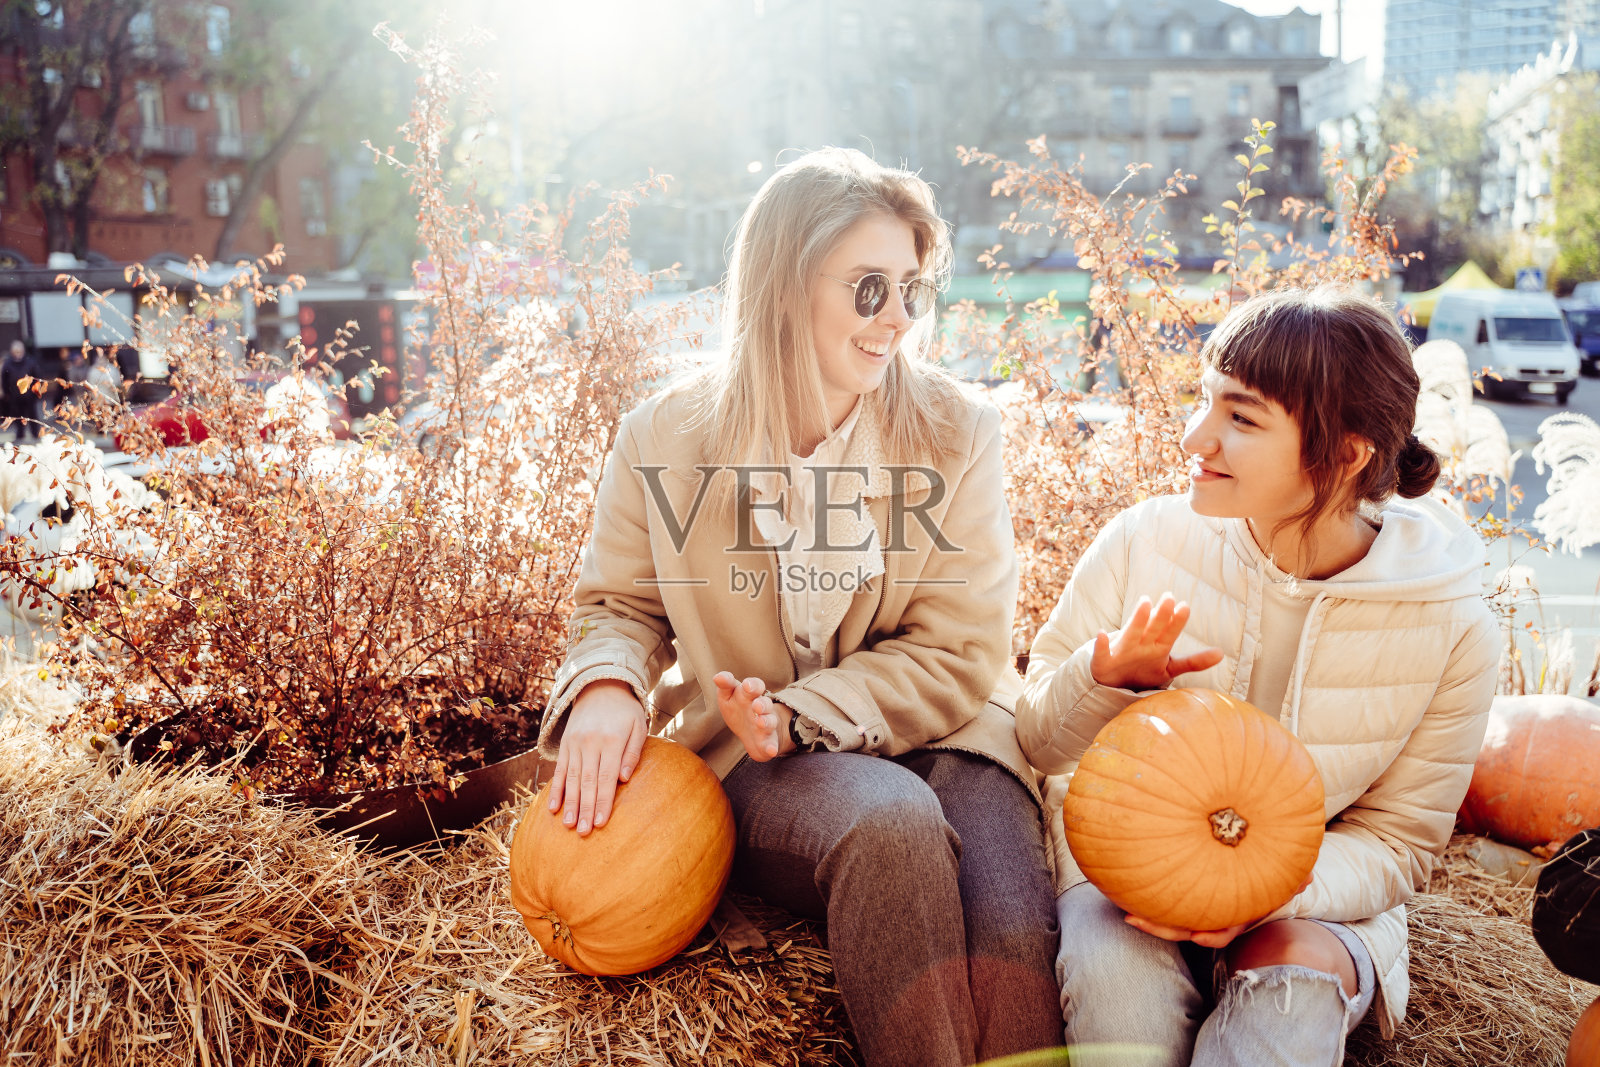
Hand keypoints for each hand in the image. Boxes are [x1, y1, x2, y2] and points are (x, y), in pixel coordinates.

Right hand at [547, 679, 646, 835]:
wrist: (600, 687)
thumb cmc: (626, 712)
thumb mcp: (638, 727)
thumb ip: (633, 753)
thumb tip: (624, 779)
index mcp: (612, 740)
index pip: (607, 777)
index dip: (603, 801)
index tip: (600, 822)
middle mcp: (590, 742)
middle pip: (587, 781)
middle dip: (585, 808)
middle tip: (583, 832)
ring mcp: (575, 743)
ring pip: (572, 778)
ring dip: (569, 803)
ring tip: (568, 825)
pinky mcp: (565, 744)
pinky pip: (559, 770)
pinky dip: (556, 789)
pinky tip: (553, 807)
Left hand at [714, 671, 788, 760]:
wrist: (753, 732)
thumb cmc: (738, 709)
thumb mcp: (728, 696)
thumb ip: (725, 685)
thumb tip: (718, 676)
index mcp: (751, 695)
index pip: (755, 686)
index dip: (752, 685)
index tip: (746, 686)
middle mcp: (761, 708)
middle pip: (764, 704)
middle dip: (761, 704)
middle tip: (756, 706)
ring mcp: (765, 725)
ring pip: (769, 722)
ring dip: (766, 722)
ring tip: (760, 722)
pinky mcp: (768, 741)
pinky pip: (771, 744)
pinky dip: (772, 747)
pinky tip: (771, 750)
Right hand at [1090, 592, 1222, 689]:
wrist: (1113, 681)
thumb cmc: (1143, 669)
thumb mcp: (1170, 668)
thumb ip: (1194, 661)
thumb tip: (1221, 653)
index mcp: (1157, 645)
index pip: (1169, 632)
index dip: (1177, 622)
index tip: (1185, 607)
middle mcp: (1140, 643)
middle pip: (1152, 628)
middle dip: (1161, 615)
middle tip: (1170, 598)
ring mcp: (1122, 651)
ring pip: (1130, 634)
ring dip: (1137, 620)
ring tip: (1145, 604)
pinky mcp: (1103, 662)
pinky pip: (1101, 653)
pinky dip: (1100, 644)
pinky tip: (1100, 634)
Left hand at [1122, 872, 1312, 948]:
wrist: (1261, 859)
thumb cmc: (1274, 867)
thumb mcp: (1287, 871)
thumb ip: (1295, 875)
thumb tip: (1305, 878)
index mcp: (1239, 911)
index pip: (1224, 930)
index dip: (1211, 936)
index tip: (1197, 936)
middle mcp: (1217, 913)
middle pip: (1187, 928)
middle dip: (1161, 928)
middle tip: (1133, 920)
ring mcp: (1203, 904)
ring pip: (1173, 917)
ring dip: (1149, 916)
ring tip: (1123, 909)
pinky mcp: (1189, 890)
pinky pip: (1168, 895)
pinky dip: (1150, 896)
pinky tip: (1126, 888)